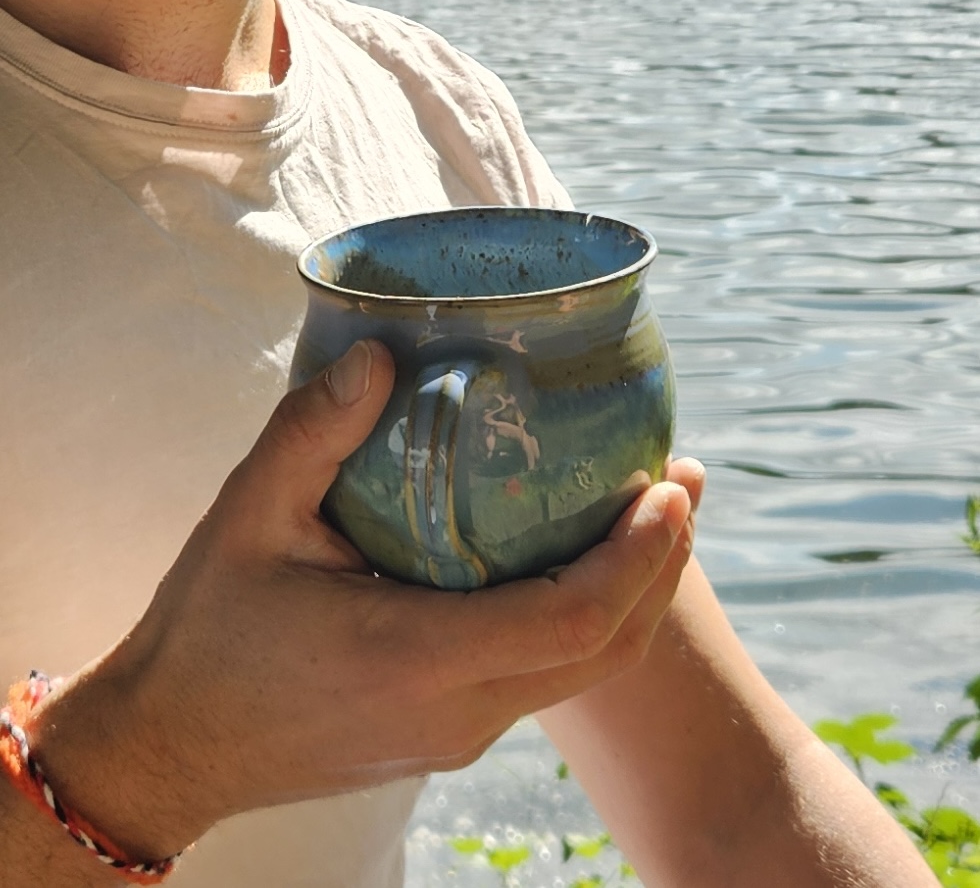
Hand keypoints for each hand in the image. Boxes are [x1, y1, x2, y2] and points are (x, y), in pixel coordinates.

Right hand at [27, 340, 698, 862]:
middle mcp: (456, 710)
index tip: (670, 486)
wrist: (175, 744)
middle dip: (663, 567)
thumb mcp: (246, 516)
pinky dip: (589, 616)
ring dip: (636, 592)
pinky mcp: (450, 733)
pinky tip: (577, 559)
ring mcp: (459, 733)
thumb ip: (312, 431)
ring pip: (587, 670)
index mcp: (414, 658)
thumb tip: (380, 354)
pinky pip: (547, 676)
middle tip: (685, 484)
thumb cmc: (209, 632)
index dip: (639, 555)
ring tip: (658, 516)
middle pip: (606, 649)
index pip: (571, 617)